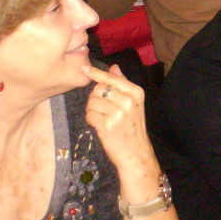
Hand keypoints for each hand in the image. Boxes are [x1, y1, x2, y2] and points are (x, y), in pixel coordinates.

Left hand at [82, 64, 157, 185]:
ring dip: (93, 110)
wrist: (136, 152)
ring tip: (104, 119)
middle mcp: (128, 101)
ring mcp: (118, 113)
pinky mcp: (107, 125)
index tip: (84, 68)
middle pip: (98, 89)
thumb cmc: (132, 127)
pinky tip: (101, 126)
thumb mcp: (134, 103)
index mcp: (136, 93)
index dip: (96, 73)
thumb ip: (123, 83)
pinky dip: (91, 120)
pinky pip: (89, 115)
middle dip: (96, 98)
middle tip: (104, 110)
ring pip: (92, 102)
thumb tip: (114, 67)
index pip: (111, 79)